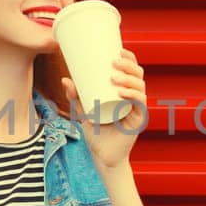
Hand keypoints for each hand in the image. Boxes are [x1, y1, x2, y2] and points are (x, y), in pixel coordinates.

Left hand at [61, 47, 146, 169]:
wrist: (102, 156)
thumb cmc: (96, 133)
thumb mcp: (83, 111)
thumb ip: (75, 96)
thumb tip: (65, 79)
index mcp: (125, 92)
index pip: (132, 71)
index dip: (129, 58)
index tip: (118, 49)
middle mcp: (134, 98)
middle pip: (138, 76)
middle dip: (129, 66)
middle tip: (114, 62)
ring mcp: (137, 109)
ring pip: (140, 88)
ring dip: (129, 80)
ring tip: (114, 78)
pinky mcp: (138, 121)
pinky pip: (140, 105)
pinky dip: (133, 96)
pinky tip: (123, 93)